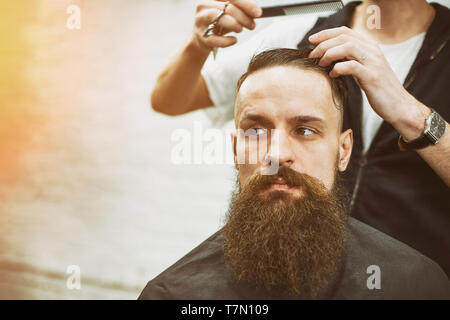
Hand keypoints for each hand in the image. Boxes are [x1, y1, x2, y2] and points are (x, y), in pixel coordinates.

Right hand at [191, 0, 261, 52]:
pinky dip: (226, 41)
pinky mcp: (201, 36)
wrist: (203, 39)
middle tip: (252, 25)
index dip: (246, 4)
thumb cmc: (220, 23)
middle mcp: (205, 6)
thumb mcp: (230, 13)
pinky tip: (234, 40)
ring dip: (233, 24)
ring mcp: (200, 21)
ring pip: (216, 17)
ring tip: (240, 30)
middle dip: (243, 17)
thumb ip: (242, 10)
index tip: (258, 13)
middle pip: (227, 8)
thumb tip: (256, 12)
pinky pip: (213, 38)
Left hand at [308, 26, 427, 137]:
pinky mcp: (372, 77)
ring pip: (347, 47)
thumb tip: (331, 56)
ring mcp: (374, 63)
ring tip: (320, 64)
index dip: (326, 33)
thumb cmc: (379, 90)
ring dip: (329, 54)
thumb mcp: (365, 70)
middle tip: (312, 55)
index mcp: (371, 47)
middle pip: (344, 37)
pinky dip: (338, 69)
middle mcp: (373, 51)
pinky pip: (351, 66)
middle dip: (323, 44)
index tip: (312, 40)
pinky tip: (332, 75)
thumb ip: (352, 60)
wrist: (399, 106)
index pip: (345, 31)